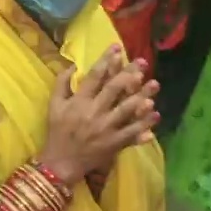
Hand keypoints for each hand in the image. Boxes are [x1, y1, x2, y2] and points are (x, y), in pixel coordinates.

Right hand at [37, 46, 159, 183]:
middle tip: (142, 62)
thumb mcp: (54, 106)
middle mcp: (93, 112)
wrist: (61, 162)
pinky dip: (144, 124)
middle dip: (129, 74)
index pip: (94, 77)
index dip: (106, 61)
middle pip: (113, 89)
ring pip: (126, 110)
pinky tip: (156, 114)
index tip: (117, 48)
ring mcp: (105, 129)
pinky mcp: (114, 143)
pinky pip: (132, 132)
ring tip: (154, 84)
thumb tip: (73, 65)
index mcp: (79, 102)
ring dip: (141, 96)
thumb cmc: (58, 131)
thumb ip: (61, 84)